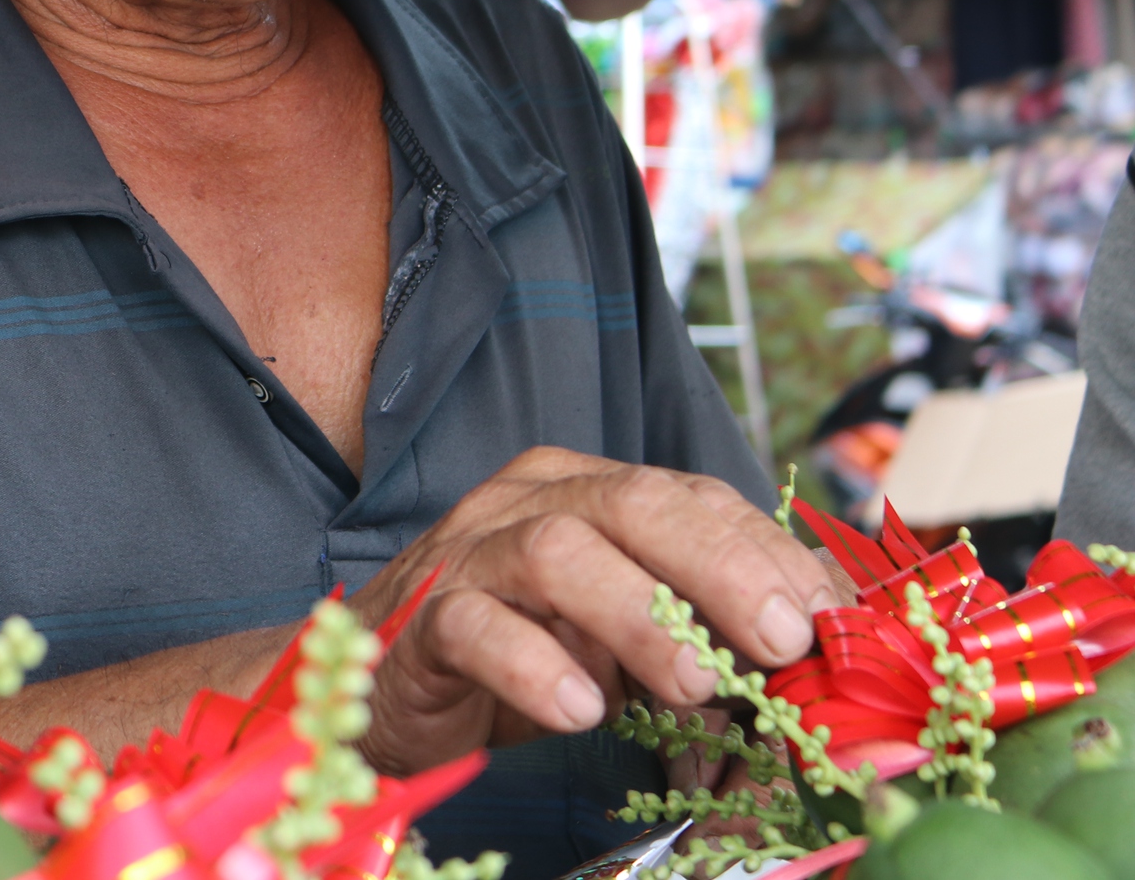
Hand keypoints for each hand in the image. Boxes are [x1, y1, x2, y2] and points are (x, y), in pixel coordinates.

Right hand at [350, 448, 837, 776]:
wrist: (376, 684)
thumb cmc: (516, 654)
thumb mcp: (622, 636)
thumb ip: (699, 623)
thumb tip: (819, 636)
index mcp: (580, 492)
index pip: (686, 495)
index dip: (763, 550)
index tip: (826, 616)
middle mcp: (522, 506)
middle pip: (629, 504)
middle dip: (719, 567)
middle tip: (780, 638)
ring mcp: (465, 557)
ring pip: (556, 553)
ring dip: (638, 616)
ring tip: (695, 685)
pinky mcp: (421, 622)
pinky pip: (474, 627)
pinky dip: (534, 666)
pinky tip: (582, 711)